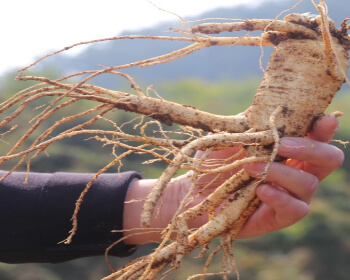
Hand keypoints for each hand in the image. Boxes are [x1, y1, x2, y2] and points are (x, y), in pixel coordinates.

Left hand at [123, 114, 343, 243]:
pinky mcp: (278, 217)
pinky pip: (295, 210)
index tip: (323, 119)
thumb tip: (265, 102)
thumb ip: (250, 121)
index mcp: (290, 151)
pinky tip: (262, 189)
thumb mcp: (232, 136)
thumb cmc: (218, 161)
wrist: (197, 190)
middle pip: (328, 160)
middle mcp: (297, 172)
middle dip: (310, 148)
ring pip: (309, 184)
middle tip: (283, 144)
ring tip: (252, 167)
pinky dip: (280, 198)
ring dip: (281, 172)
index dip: (324, 128)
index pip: (318, 137)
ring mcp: (291, 196)